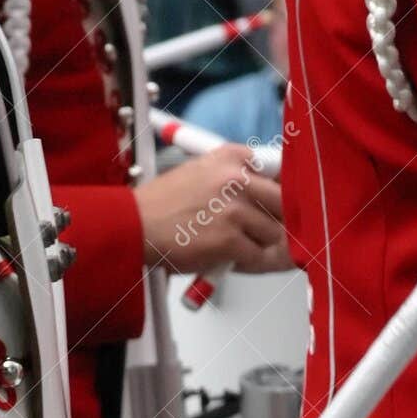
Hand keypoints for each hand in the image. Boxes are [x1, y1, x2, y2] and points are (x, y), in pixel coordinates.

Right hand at [134, 146, 289, 272]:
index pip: (278, 170)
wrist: (135, 226)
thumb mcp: (201, 172)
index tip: (276, 203)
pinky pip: (255, 255)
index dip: (277, 192)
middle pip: (282, 201)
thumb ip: (234, 177)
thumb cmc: (162, 205)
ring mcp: (234, 210)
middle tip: (263, 228)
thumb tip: (266, 191)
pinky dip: (244, 261)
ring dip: (257, 242)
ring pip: (271, 232)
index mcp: (231, 156)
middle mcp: (236, 179)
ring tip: (233, 243)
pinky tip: (226, 256)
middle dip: (275, 218)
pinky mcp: (229, 240)